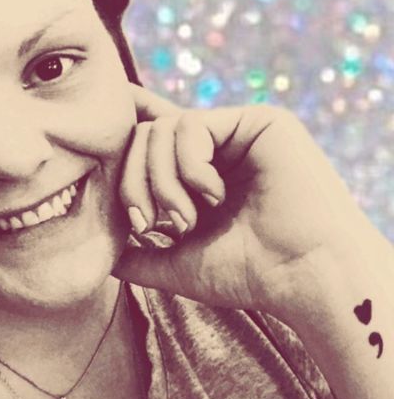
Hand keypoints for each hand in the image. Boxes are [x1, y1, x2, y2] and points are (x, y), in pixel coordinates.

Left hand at [113, 84, 371, 316]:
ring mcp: (237, 132)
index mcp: (201, 174)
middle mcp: (218, 148)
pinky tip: (215, 197)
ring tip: (189, 220)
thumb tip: (99, 252)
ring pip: (161, 130)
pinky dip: (189, 169)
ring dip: (162, 184)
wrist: (300, 277)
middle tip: (150, 225)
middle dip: (134, 185)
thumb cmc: (247, 275)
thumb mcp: (177, 265)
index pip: (154, 137)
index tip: (100, 125)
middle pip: (144, 136)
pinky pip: (192, 126)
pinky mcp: (257, 121)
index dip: (126, 125)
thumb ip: (137, 253)